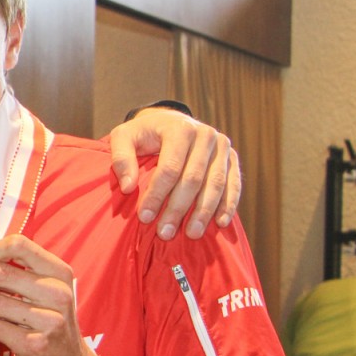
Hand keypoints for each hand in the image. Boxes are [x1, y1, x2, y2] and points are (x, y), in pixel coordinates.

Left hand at [107, 108, 239, 240]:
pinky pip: (233, 183)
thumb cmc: (144, 133)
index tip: (144, 217)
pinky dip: (228, 204)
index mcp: (180, 128)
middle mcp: (205, 135)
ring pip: (215, 184)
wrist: (171, 121)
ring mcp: (222, 146)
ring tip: (192, 234)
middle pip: (192, 178)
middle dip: (178, 208)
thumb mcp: (123, 137)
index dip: (157, 194)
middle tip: (165, 233)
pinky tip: (221, 223)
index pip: (169, 167)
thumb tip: (128, 188)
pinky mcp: (232, 158)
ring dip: (204, 212)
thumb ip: (121, 159)